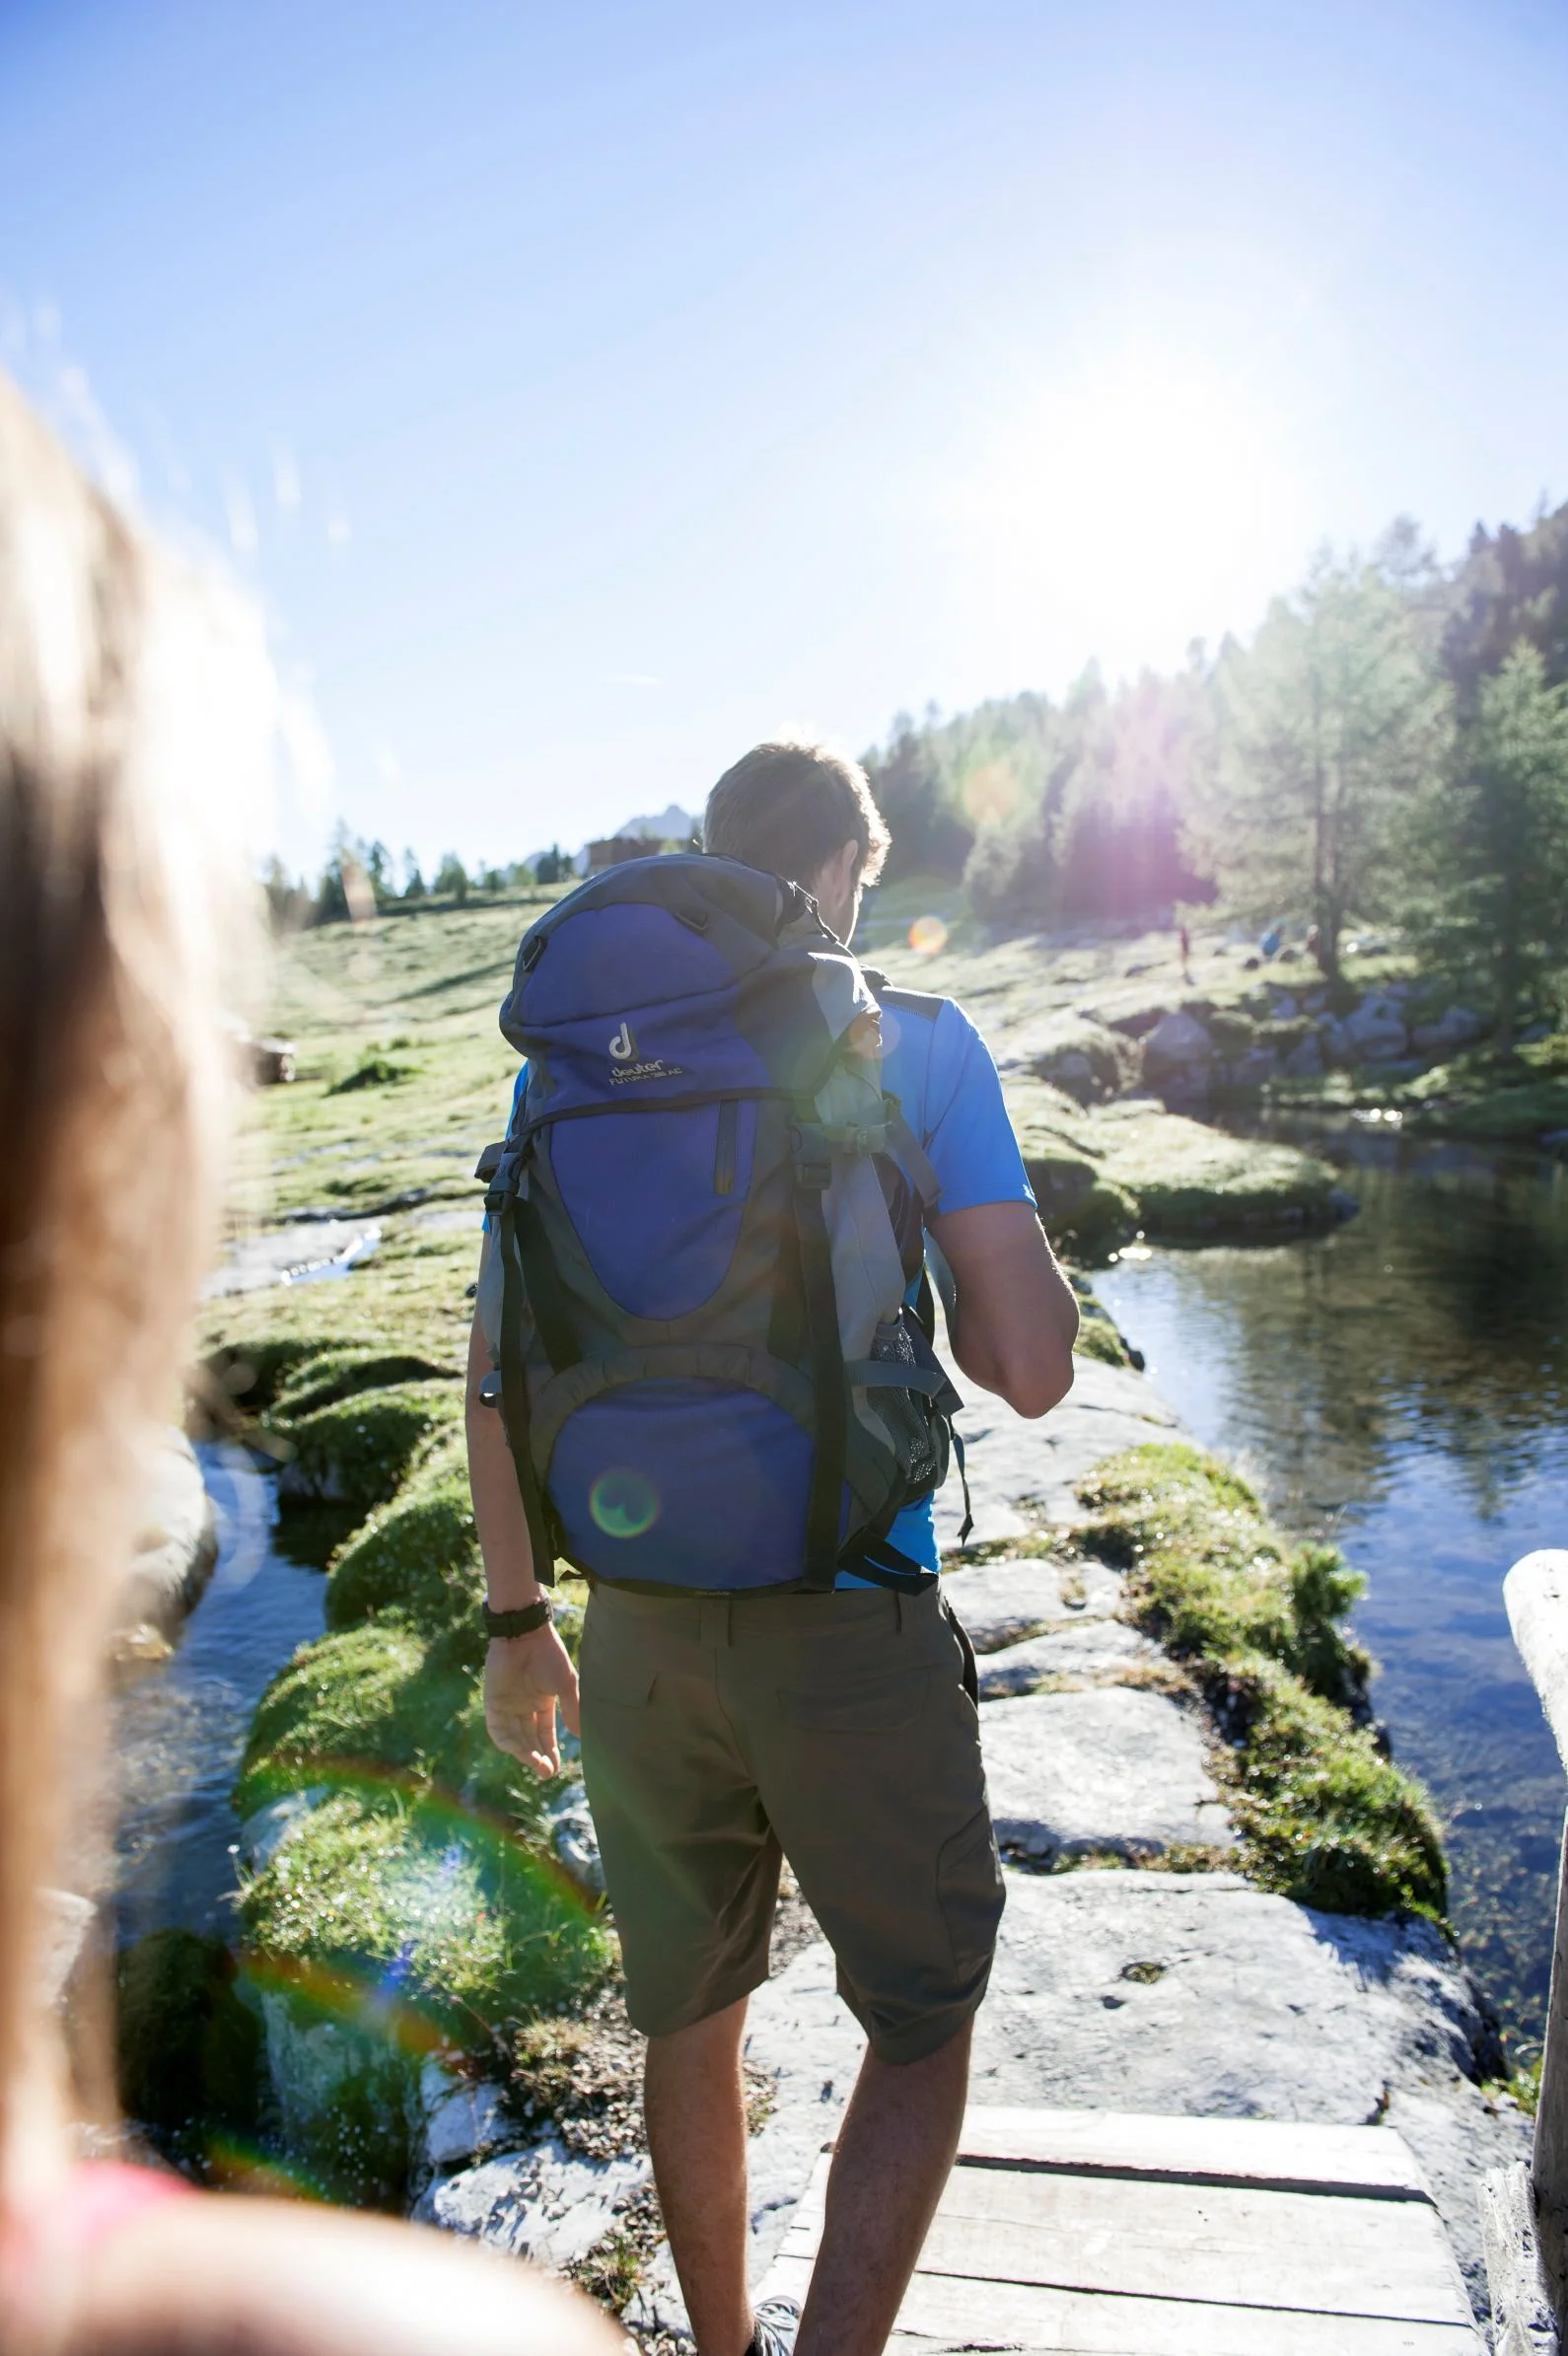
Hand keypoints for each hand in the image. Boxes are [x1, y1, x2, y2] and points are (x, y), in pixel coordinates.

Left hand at [483, 1625, 580, 1777]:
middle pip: (529, 1740)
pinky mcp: (493, 1702)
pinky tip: (519, 1751)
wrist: (525, 1635)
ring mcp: (508, 1705)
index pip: (545, 1734)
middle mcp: (524, 1707)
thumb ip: (572, 1709)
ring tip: (536, 1764)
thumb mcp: (566, 1685)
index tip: (555, 1769)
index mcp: (542, 1702)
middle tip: (546, 1772)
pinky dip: (506, 1742)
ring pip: (514, 1738)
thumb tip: (581, 1736)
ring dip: (524, 1753)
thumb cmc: (549, 1655)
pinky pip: (497, 1729)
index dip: (550, 1752)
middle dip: (538, 1757)